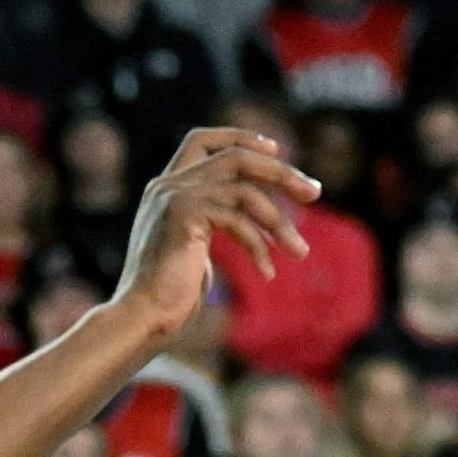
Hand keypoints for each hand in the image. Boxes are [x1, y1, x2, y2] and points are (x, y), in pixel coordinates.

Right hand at [114, 130, 319, 340]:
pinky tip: (267, 272)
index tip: (276, 149)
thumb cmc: (171, 291)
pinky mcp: (182, 217)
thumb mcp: (197, 243)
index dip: (241, 138)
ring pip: (246, 191)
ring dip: (279, 222)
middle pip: (237, 157)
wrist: (142, 318)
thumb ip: (217, 218)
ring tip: (300, 251)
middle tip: (315, 193)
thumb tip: (258, 210)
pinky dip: (258, 246)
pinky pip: (237, 220)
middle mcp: (168, 185)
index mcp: (168, 188)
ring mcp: (173, 198)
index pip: (201, 140)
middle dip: (281, 172)